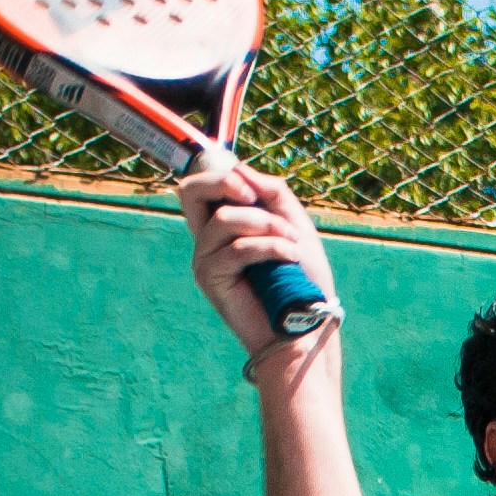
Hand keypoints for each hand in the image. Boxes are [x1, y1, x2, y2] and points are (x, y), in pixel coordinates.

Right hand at [177, 160, 334, 357]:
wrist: (306, 326)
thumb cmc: (302, 279)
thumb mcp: (292, 222)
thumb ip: (270, 192)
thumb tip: (239, 170)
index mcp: (224, 225)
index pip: (201, 185)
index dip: (224, 175)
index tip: (255, 191)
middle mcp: (208, 240)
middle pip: (190, 191)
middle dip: (225, 184)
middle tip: (254, 199)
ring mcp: (205, 260)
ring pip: (224, 219)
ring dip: (266, 225)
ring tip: (293, 244)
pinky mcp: (211, 280)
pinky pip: (237, 249)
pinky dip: (270, 247)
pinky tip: (291, 258)